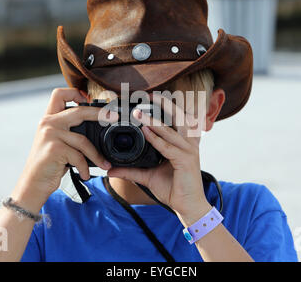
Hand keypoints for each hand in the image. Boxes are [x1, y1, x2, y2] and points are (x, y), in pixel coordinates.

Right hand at [12, 88, 116, 208]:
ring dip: (96, 155)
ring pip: (83, 140)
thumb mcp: (57, 143)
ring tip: (104, 165)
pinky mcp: (54, 148)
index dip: (76, 93)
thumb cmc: (49, 165)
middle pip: (79, 111)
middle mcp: (48, 123)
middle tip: (114, 118)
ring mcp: (50, 135)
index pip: (59, 94)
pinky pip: (79, 156)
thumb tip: (98, 126)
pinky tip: (86, 174)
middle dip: (100, 113)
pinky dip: (85, 167)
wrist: (33, 185)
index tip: (91, 99)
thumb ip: (70, 132)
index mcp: (49, 118)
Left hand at [107, 93, 210, 223]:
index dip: (164, 106)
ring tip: (139, 113)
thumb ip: (131, 170)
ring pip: (171, 130)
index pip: (175, 118)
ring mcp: (189, 151)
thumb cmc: (174, 188)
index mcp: (183, 141)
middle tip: (147, 95)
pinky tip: (146, 132)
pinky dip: (157, 139)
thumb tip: (110, 170)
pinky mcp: (187, 161)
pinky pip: (169, 147)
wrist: (188, 206)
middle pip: (179, 116)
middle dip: (164, 103)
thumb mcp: (148, 176)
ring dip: (154, 120)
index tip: (147, 97)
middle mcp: (188, 143)